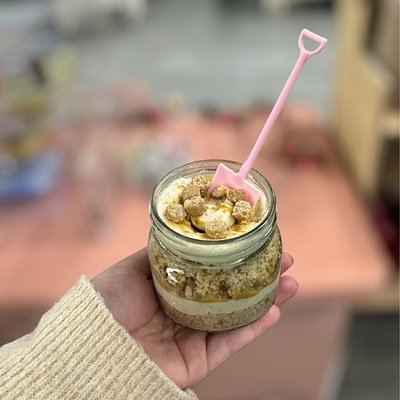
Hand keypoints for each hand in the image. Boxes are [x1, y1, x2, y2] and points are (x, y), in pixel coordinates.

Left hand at [92, 248, 297, 388]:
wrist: (92, 346)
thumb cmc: (108, 303)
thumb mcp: (133, 267)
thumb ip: (160, 252)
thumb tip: (179, 231)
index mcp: (173, 289)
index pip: (212, 272)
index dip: (235, 257)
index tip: (256, 240)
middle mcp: (186, 311)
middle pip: (230, 293)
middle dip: (258, 275)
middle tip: (283, 258)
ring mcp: (194, 336)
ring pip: (238, 316)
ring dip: (266, 299)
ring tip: (290, 282)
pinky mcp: (198, 360)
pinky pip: (231, 342)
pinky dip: (254, 328)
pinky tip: (275, 309)